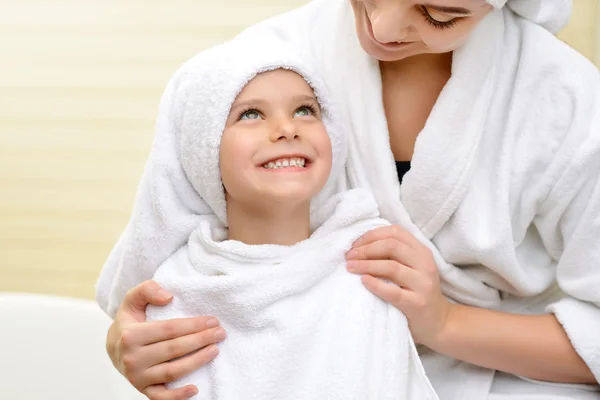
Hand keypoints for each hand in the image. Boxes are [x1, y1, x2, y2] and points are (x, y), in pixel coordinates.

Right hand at [106, 280, 225, 399]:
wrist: (113, 347)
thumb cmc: (129, 321)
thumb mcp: (132, 300)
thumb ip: (147, 289)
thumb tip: (168, 296)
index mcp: (131, 335)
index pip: (169, 330)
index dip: (193, 325)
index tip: (212, 321)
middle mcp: (132, 358)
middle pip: (174, 349)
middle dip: (201, 340)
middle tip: (220, 333)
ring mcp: (137, 377)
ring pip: (172, 372)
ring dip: (197, 362)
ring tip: (215, 350)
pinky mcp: (142, 390)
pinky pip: (161, 397)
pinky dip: (178, 396)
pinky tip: (195, 389)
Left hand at [345, 225, 452, 346]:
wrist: (438, 323)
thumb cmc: (416, 292)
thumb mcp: (411, 267)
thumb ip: (394, 254)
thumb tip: (360, 245)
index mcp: (421, 251)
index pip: (395, 232)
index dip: (371, 235)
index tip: (354, 245)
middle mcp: (425, 264)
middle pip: (391, 246)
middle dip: (366, 249)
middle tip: (349, 256)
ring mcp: (423, 284)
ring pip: (391, 267)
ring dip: (366, 265)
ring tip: (350, 267)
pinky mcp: (418, 304)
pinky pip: (393, 292)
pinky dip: (375, 284)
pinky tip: (363, 281)